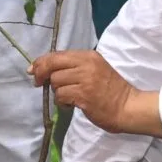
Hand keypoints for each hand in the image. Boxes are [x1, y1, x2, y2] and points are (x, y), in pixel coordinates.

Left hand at [29, 48, 155, 134]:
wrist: (128, 106)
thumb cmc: (110, 90)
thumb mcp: (94, 70)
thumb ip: (73, 67)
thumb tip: (43, 69)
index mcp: (88, 56)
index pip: (57, 54)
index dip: (41, 62)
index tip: (33, 70)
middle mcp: (86, 64)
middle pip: (52, 66)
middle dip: (42, 75)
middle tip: (40, 83)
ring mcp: (85, 80)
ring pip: (56, 83)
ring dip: (58, 92)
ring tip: (69, 97)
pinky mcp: (83, 95)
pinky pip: (61, 96)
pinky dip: (62, 102)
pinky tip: (72, 105)